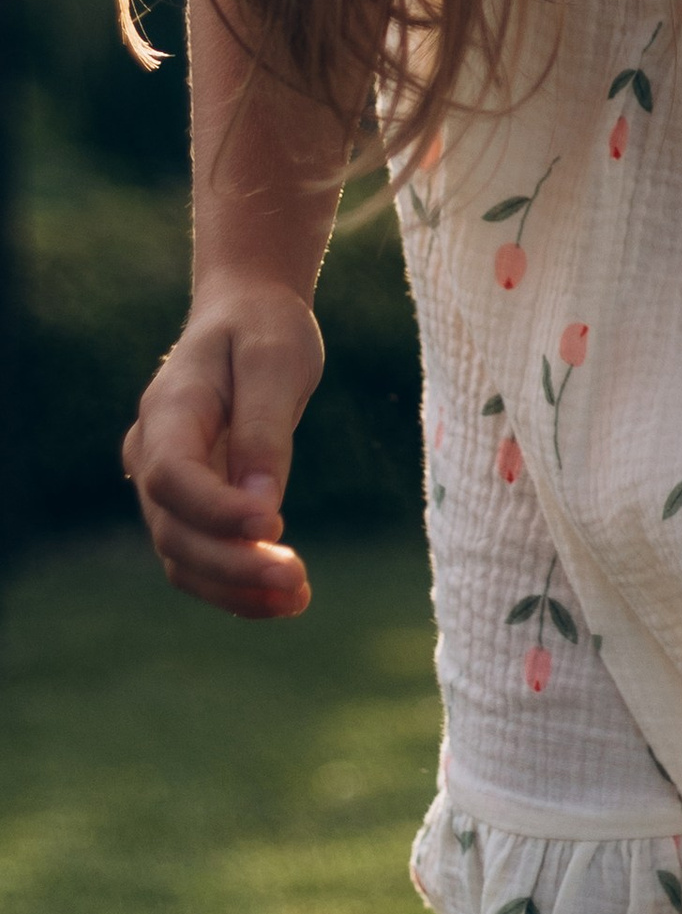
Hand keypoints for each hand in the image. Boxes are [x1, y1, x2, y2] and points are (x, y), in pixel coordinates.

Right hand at [123, 277, 323, 617]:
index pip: (172, 476)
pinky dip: (236, 584)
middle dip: (231, 564)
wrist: (247, 314)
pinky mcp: (189, 506)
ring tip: (297, 599)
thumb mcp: (276, 359)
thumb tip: (263, 510)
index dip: (215, 510)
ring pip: (182, 557)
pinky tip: (284, 598)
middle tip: (296, 579)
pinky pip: (200, 558)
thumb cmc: (263, 328)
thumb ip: (265, 429)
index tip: (273, 527)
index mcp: (168, 409)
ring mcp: (164, 486)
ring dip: (234, 587)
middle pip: (174, 529)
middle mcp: (152, 453)